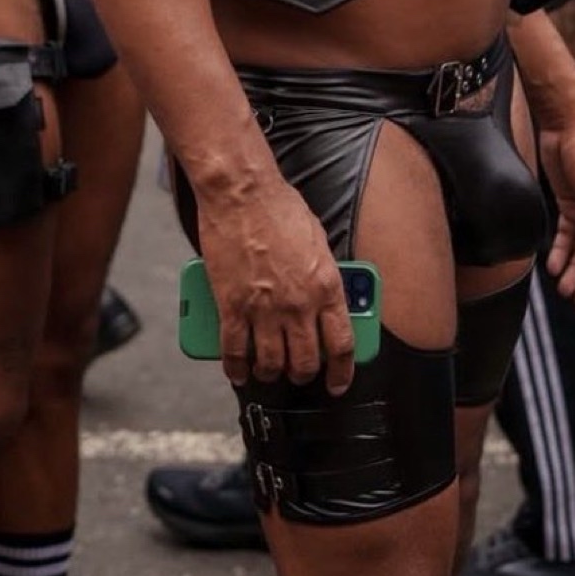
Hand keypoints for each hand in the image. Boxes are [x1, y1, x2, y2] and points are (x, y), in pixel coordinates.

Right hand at [197, 178, 354, 395]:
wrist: (242, 193)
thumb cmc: (279, 207)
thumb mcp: (318, 240)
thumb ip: (322, 276)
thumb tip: (322, 298)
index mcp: (326, 286)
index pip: (342, 344)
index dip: (341, 372)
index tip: (338, 382)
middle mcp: (299, 304)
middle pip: (306, 361)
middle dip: (303, 374)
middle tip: (298, 372)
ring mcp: (264, 308)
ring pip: (271, 363)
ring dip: (270, 372)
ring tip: (268, 370)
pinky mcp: (232, 306)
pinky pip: (234, 350)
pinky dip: (237, 367)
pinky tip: (239, 370)